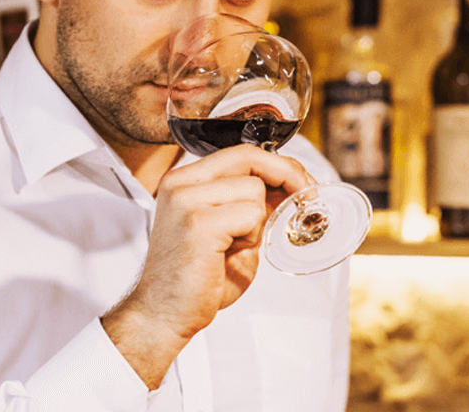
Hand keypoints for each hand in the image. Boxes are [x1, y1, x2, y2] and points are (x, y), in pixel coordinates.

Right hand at [102, 144, 313, 387]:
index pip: (241, 153)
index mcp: (184, 181)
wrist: (163, 315)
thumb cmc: (196, 280)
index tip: (300, 183)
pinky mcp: (198, 222)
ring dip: (256, 222)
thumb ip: (252, 205)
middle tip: (305, 198)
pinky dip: (251, 236)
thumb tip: (289, 187)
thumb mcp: (230, 232)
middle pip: (249, 157)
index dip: (278, 165)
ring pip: (254, 189)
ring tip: (232, 246)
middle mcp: (181, 183)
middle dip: (286, 175)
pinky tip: (227, 254)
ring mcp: (187, 200)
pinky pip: (251, 214)